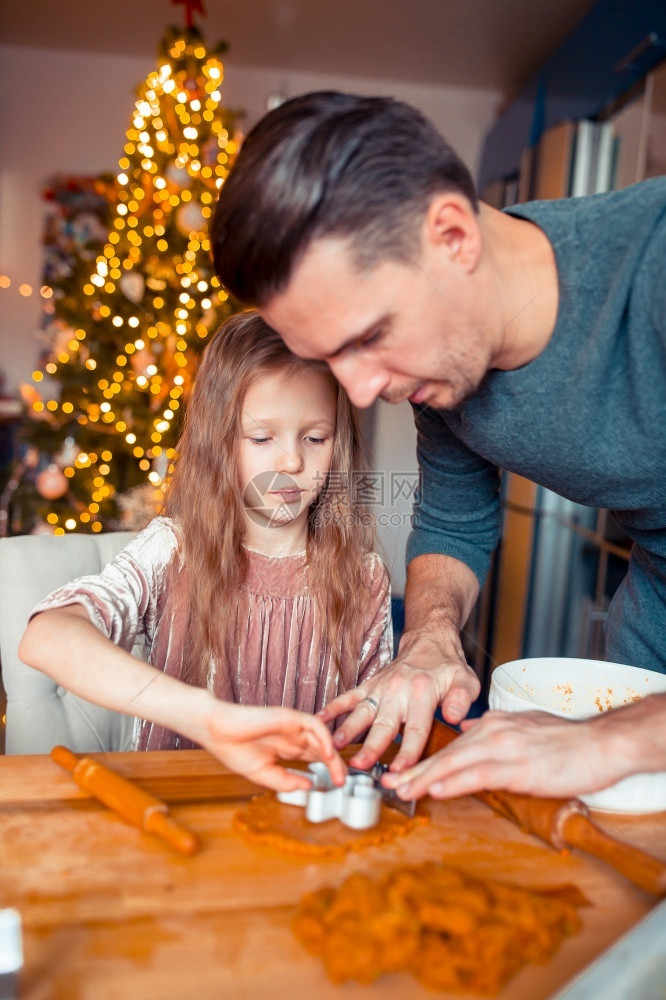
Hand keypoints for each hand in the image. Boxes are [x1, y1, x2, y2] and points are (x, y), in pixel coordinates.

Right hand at [202, 703, 346, 791]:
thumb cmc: (234, 750)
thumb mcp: (263, 774)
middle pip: (322, 750)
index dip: (327, 771)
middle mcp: (293, 736)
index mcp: (288, 749)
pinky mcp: (289, 717)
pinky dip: (323, 738)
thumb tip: (309, 786)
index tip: (335, 787)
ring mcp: (293, 726)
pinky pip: (313, 725)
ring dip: (333, 755)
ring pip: (322, 738)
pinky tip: (327, 754)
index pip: (315, 759)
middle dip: (335, 766)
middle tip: (343, 783)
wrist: (216, 732)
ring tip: (339, 773)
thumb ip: (286, 781)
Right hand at [318, 627, 479, 772]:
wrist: (429, 640)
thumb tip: (455, 717)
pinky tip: (319, 719)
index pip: (416, 729)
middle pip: (383, 725)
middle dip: (371, 747)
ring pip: (362, 712)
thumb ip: (462, 699)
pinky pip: (349, 697)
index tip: (400, 771)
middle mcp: (399, 691)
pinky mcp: (370, 685)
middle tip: (360, 766)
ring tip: (333, 746)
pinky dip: (333, 708)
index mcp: (423, 693)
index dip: (408, 752)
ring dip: (347, 730)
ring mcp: (381, 688)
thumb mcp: (466, 680)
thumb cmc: (448, 666)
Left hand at [381, 709, 627, 800]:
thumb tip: (468, 734)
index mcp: (493, 724)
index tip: (402, 773)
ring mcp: (504, 748)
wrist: (600, 743)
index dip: (424, 761)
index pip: (451, 746)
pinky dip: (455, 782)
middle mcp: (493, 732)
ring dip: (424, 779)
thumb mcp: (524, 728)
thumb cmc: (567, 741)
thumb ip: (495, 732)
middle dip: (414, 771)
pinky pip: (479, 774)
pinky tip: (437, 789)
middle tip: (387, 783)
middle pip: (445, 755)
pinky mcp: (519, 767)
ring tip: (401, 791)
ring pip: (454, 764)